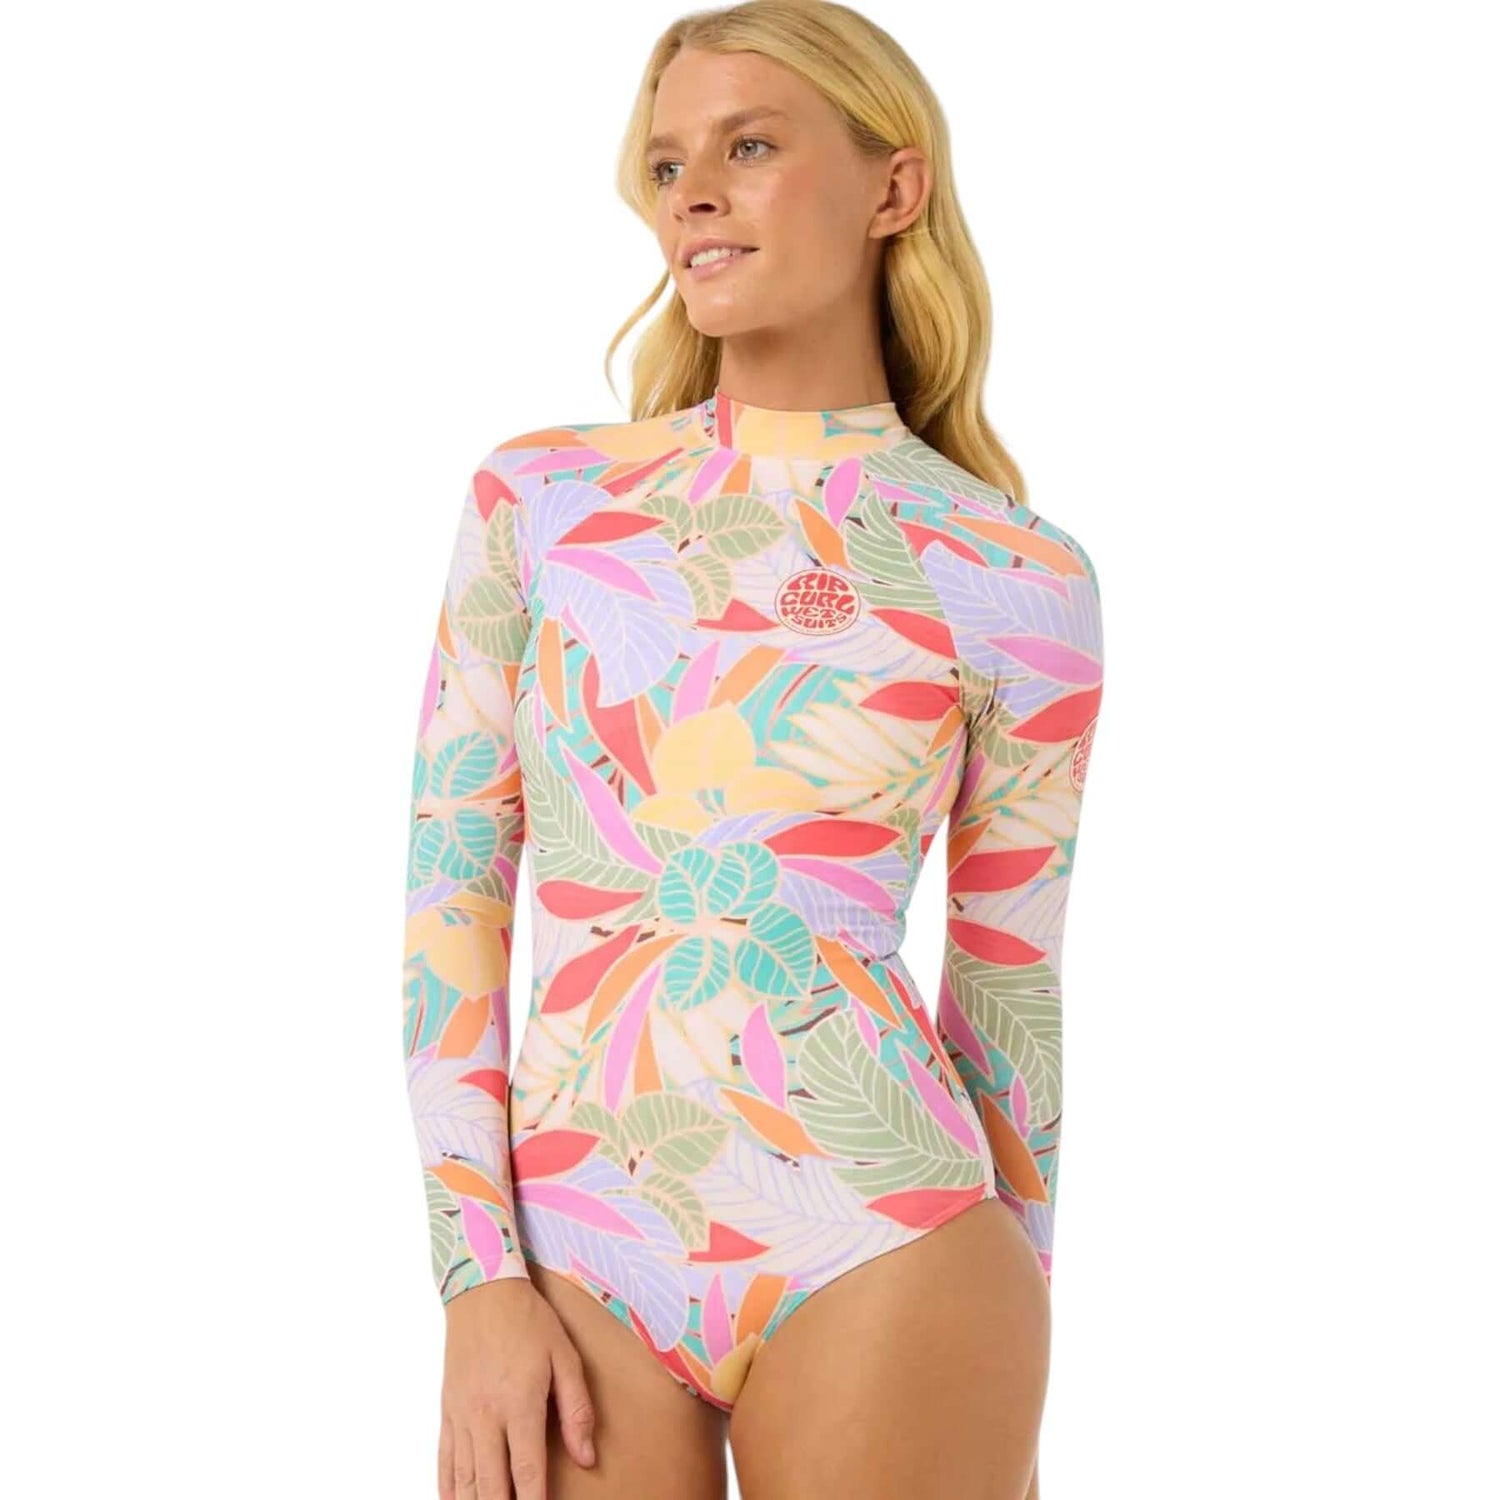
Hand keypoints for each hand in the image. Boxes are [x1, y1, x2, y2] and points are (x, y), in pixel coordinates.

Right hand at [438, 1277, 597, 1498]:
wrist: (482, 1290)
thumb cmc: (530, 1321)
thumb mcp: (565, 1357)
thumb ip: (577, 1409)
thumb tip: (585, 1457)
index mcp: (520, 1404)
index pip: (527, 1472)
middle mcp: (486, 1416)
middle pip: (491, 1485)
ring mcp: (462, 1416)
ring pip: (464, 1479)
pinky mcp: (447, 1410)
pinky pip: (444, 1460)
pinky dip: (448, 1488)